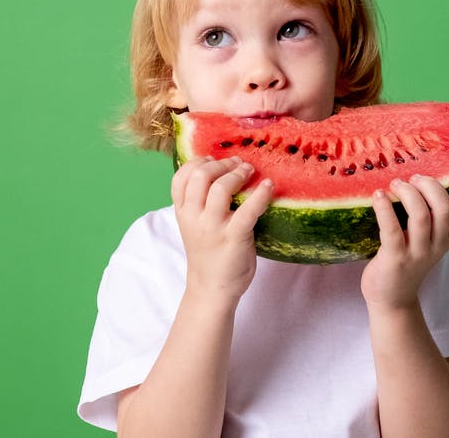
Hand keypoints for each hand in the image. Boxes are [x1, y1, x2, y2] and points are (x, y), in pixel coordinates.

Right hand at [171, 156, 274, 303]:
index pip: (180, 177)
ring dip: (237, 174)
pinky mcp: (234, 237)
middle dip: (221, 164)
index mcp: (182, 212)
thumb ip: (199, 202)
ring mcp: (213, 227)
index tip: (213, 159)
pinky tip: (268, 186)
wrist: (212, 288)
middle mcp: (194, 217)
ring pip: (220, 188)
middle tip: (238, 164)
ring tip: (250, 171)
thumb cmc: (208, 253)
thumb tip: (220, 172)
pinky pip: (248, 209)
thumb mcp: (194, 225)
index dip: (197, 162)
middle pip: (199, 176)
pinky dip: (261, 194)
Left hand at [361, 173, 448, 309]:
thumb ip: (429, 218)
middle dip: (430, 186)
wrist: (392, 299)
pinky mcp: (395, 259)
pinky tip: (378, 195)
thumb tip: (417, 180)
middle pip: (444, 209)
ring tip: (395, 184)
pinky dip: (385, 209)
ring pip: (421, 216)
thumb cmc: (406, 261)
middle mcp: (437, 245)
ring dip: (408, 193)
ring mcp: (417, 253)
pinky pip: (392, 230)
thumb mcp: (426, 241)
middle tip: (413, 178)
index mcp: (447, 238)